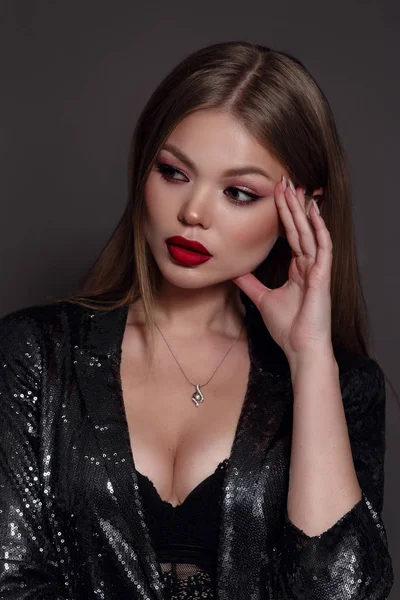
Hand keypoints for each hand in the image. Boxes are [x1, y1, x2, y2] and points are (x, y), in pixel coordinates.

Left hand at [232, 176, 332, 362]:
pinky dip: (318, 229)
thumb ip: (250, 283)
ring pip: (309, 233)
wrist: (300, 348)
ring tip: (295, 188)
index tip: (276, 194)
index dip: (283, 214)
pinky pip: (323, 248)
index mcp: (298, 269)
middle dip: (292, 204)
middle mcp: (309, 265)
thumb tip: (234, 270)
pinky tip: (313, 212)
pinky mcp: (323, 277)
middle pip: (299, 228)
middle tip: (285, 180)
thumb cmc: (287, 327)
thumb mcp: (262, 298)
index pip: (290, 235)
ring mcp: (317, 270)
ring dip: (302, 210)